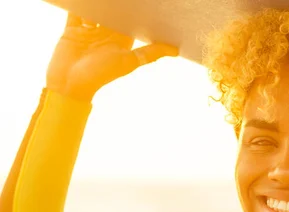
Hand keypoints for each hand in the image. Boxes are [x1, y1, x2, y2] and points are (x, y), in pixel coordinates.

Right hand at [47, 13, 178, 101]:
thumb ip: (150, 54)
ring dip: (98, 1)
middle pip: (113, 13)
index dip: (136, 10)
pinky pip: (76, 12)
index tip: (145, 0)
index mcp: (122, 41)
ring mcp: (90, 32)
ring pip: (96, 10)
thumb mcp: (129, 62)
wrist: (70, 83)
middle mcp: (107, 35)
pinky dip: (78, 3)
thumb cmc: (101, 74)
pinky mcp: (73, 30)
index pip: (131, 21)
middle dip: (117, 3)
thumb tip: (176, 51)